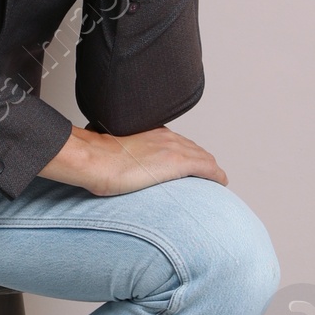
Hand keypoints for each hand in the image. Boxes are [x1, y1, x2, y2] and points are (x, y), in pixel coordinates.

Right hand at [40, 124, 226, 195]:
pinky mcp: (178, 162)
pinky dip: (216, 175)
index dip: (186, 153)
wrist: (93, 158)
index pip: (176, 142)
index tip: (188, 164)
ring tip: (215, 180)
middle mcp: (165, 137)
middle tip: (207, 175)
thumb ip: (117, 154)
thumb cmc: (93, 157)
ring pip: (203, 156)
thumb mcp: (108, 151)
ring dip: (210, 168)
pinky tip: (221, 181)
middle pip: (193, 148)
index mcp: (150, 132)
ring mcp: (173, 148)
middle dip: (202, 161)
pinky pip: (207, 168)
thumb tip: (109, 165)